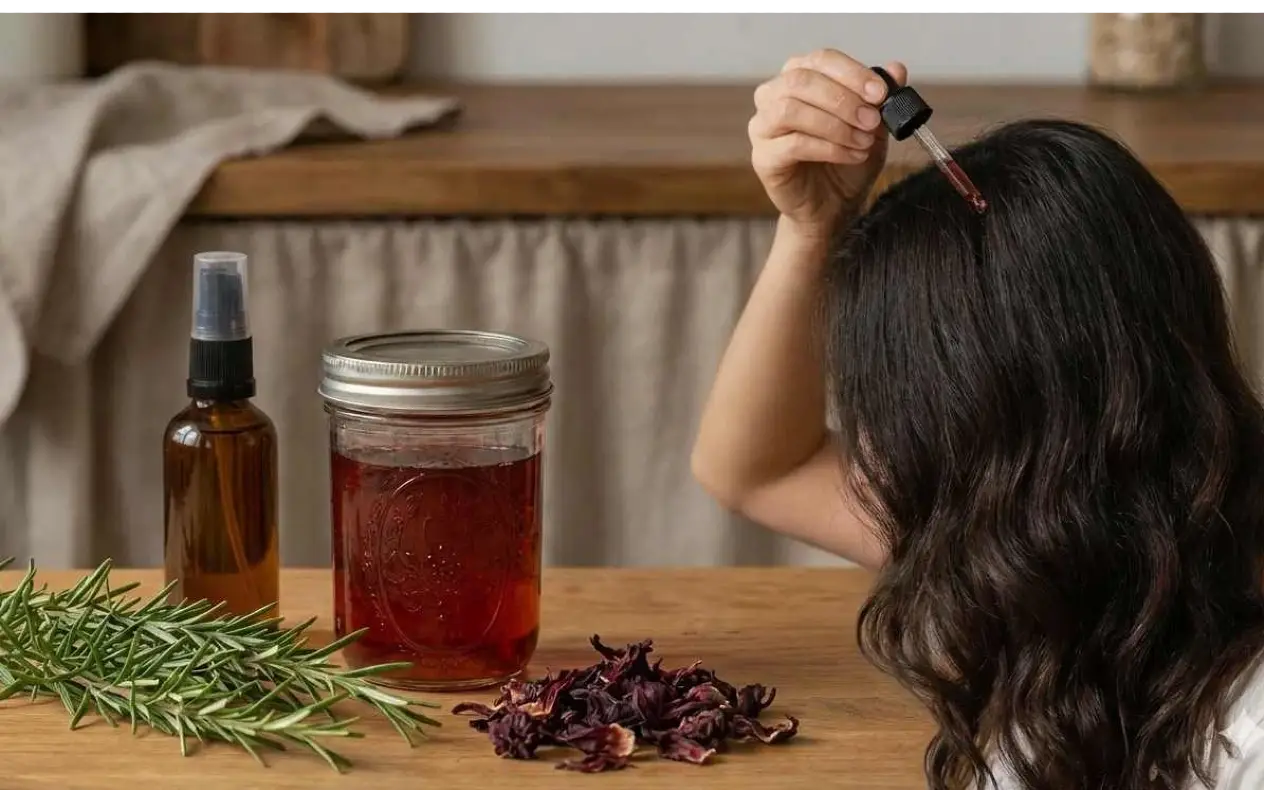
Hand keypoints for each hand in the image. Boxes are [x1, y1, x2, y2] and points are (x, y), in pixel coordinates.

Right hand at [749, 51, 907, 238]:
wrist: (833, 207)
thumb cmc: (846, 162)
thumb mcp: (873, 126)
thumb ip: (882, 96)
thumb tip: (896, 69)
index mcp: (798, 79)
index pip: (820, 60)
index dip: (851, 73)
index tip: (880, 93)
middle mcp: (773, 97)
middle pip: (801, 80)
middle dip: (843, 99)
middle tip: (872, 119)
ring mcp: (763, 128)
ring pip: (791, 110)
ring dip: (835, 124)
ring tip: (863, 141)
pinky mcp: (763, 158)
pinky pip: (794, 144)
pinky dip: (829, 148)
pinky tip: (852, 156)